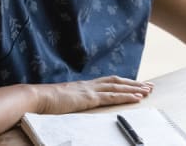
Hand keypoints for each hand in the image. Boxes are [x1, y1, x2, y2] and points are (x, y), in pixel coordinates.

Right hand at [36, 75, 152, 113]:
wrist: (36, 97)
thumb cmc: (44, 101)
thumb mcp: (61, 100)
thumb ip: (70, 100)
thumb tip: (71, 105)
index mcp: (84, 86)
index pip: (108, 82)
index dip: (123, 83)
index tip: (135, 84)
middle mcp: (90, 85)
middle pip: (117, 82)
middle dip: (134, 84)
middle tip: (149, 86)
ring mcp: (90, 90)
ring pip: (118, 87)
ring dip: (135, 89)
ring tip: (148, 90)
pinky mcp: (89, 98)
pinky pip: (112, 97)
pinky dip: (126, 97)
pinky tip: (137, 98)